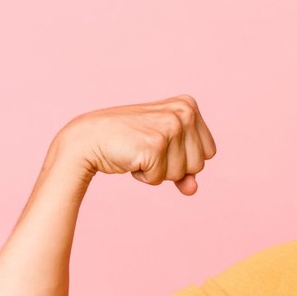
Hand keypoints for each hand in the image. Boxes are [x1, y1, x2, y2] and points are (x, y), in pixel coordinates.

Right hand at [50, 95, 215, 194]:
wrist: (87, 138)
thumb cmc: (128, 142)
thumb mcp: (163, 150)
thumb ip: (185, 169)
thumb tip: (193, 190)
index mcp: (189, 106)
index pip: (209, 152)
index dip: (184, 158)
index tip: (160, 143)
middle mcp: (184, 112)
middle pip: (199, 165)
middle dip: (172, 166)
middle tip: (147, 148)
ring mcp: (170, 127)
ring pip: (181, 174)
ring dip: (158, 171)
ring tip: (139, 151)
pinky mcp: (155, 145)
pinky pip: (160, 179)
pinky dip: (144, 176)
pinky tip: (131, 157)